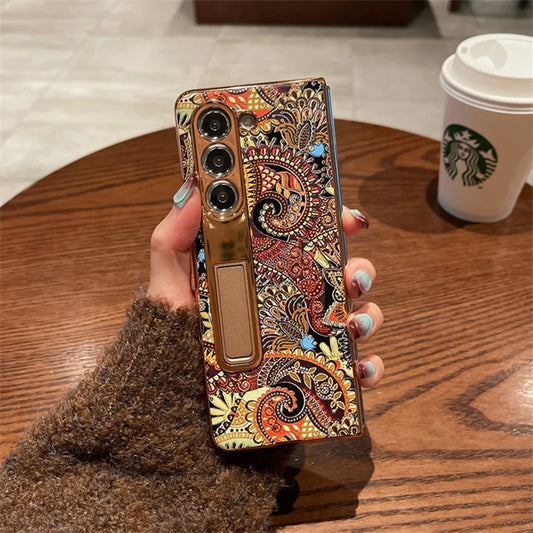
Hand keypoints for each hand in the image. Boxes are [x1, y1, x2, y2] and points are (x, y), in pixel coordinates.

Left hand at [148, 180, 383, 387]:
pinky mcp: (314, 375)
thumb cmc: (175, 337)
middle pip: (343, 276)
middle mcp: (294, 302)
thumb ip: (173, 239)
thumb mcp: (171, 285)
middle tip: (353, 274)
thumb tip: (195, 189)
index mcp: (268, 274)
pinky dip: (368, 367)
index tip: (346, 217)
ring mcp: (307, 338)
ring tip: (354, 323)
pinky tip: (359, 367)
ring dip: (369, 315)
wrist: (178, 400)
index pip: (309, 241)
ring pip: (357, 318)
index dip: (334, 224)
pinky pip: (354, 371)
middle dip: (360, 269)